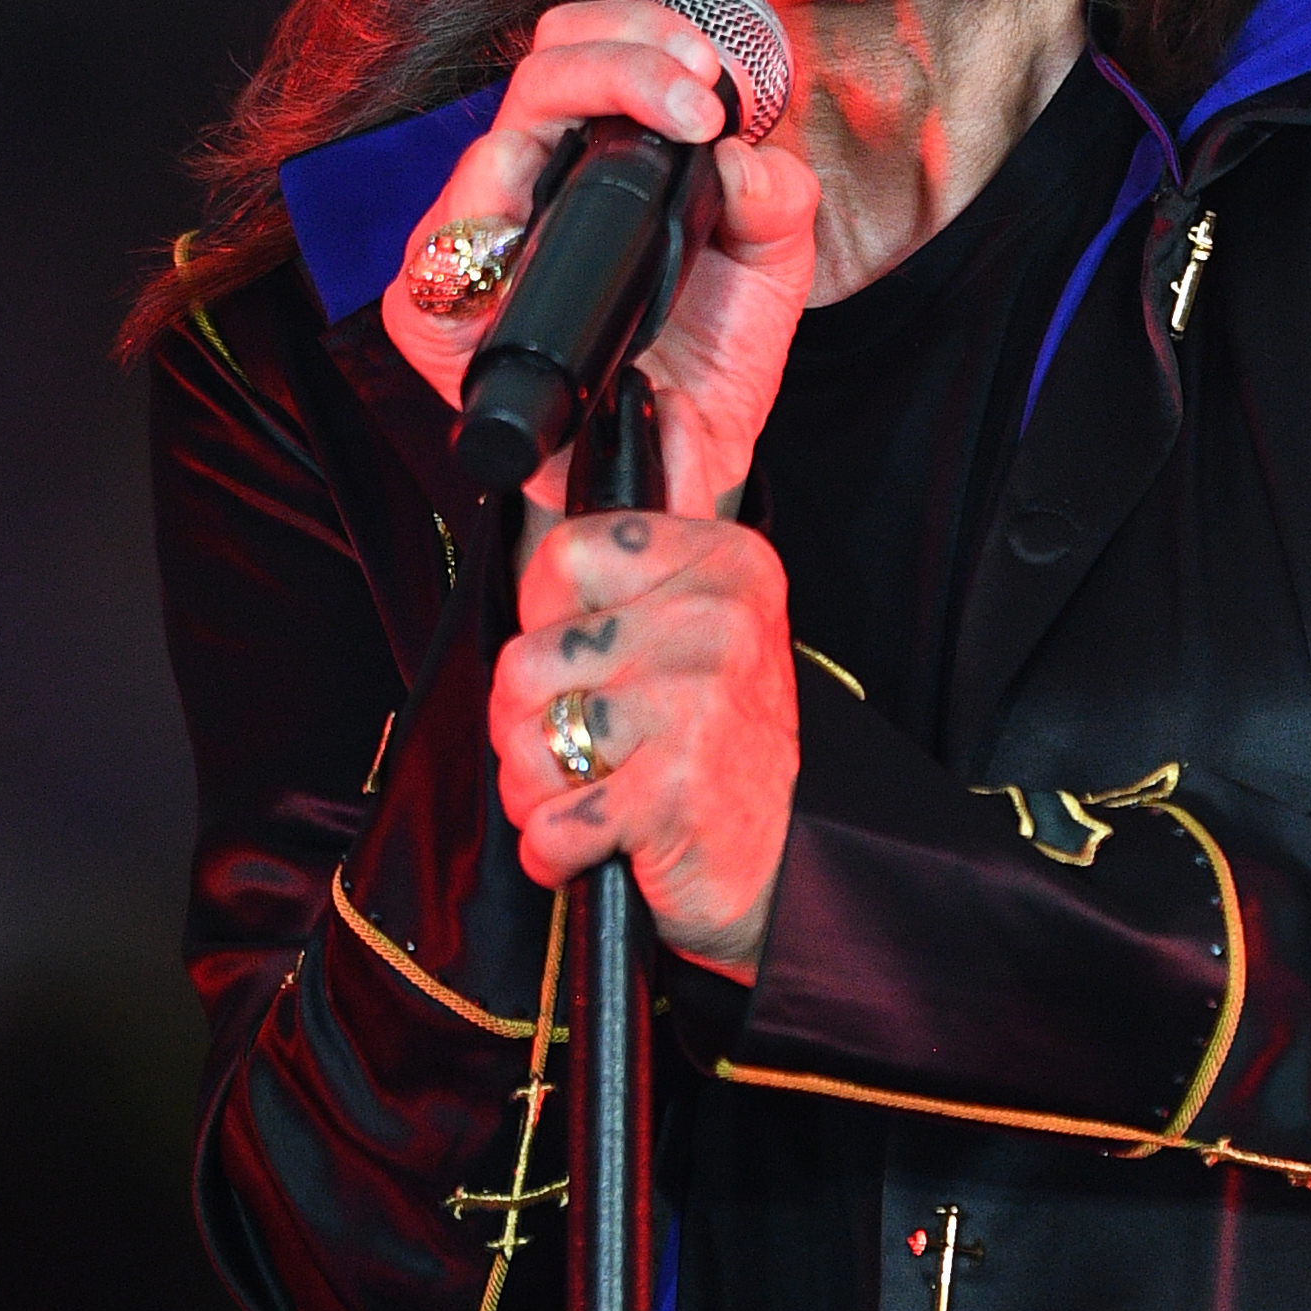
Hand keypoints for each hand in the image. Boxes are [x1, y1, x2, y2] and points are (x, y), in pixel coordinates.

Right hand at [380, 0, 818, 526]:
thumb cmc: (707, 361)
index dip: (642, 33)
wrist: (680, 465)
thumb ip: (777, 202)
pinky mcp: (432, 318)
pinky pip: (436, 260)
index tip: (714, 68)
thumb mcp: (772, 269)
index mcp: (595, 159)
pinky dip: (487, 228)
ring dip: (585, 107)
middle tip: (700, 90)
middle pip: (540, 66)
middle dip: (623, 55)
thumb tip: (744, 157)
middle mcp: (527, 187)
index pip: (585, 49)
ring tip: (676, 128)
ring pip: (491, 140)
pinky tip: (548, 223)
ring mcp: (474, 248)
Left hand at [491, 506, 799, 977]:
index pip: (561, 554)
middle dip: (527, 724)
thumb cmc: (720, 747)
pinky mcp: (676, 791)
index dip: (548, 623)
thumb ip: (649, 553)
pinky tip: (598, 847)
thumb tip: (637, 442)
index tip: (591, 664)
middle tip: (586, 751)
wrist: (787, 868)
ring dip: (537, 792)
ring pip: (523, 738)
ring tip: (591, 799)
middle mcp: (717, 621)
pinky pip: (550, 821)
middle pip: (524, 657)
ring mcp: (696, 704)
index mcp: (723, 563)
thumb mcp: (700, 624)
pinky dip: (554, 851)